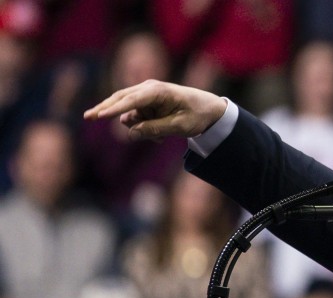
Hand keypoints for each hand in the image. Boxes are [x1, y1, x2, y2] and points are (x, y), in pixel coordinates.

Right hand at [83, 80, 226, 140]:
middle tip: (87, 118)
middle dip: (104, 110)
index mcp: (158, 91)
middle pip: (119, 99)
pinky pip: (136, 120)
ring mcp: (145, 97)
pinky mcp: (145, 105)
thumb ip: (156, 129)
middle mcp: (148, 90)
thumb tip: (131, 133)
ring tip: (161, 138)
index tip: (100, 116)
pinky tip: (160, 135)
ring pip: (127, 114)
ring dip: (139, 128)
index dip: (114, 108)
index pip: (132, 100)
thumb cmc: (197, 115)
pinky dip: (144, 129)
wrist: (209, 110)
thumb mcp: (180, 126)